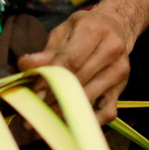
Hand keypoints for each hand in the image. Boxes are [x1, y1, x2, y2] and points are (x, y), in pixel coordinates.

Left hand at [17, 9, 131, 123]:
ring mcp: (119, 71)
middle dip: (54, 98)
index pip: (70, 61)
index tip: (35, 94)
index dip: (51, 79)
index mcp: (94, 31)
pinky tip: (71, 123)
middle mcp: (111, 50)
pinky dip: (89, 121)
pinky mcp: (122, 87)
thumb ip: (47, 51)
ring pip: (90, 98)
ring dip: (66, 113)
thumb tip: (26, 65)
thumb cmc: (86, 28)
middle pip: (79, 81)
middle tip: (35, 112)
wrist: (117, 26)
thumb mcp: (64, 31)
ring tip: (47, 119)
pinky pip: (107, 112)